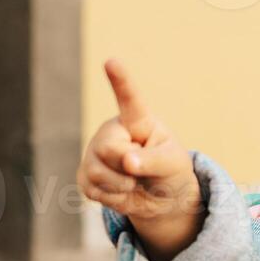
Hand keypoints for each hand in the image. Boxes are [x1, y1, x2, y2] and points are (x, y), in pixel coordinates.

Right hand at [80, 60, 201, 260]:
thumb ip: (154, 160)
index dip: (120, 80)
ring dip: (123, 186)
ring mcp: (95, 153)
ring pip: (97, 172)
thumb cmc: (170, 171)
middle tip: (142, 170)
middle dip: (128, 167)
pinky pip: (93, 190)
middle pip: (108, 148)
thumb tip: (127, 163)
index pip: (129, 98)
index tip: (111, 61)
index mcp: (137, 120)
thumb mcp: (173, 164)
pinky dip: (113, 198)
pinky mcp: (86, 176)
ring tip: (135, 181)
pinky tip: (122, 192)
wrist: (162, 198)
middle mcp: (111, 131)